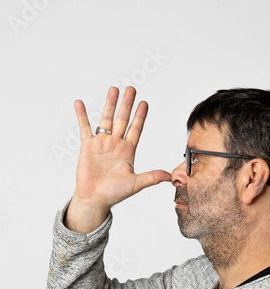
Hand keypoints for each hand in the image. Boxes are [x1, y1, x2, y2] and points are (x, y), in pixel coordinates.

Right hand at [73, 86, 171, 209]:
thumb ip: (151, 177)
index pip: (135, 129)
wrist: (95, 199)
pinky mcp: (87, 146)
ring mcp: (101, 144)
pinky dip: (82, 115)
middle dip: (127, 104)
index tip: (144, 103)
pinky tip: (80, 102)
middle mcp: (115, 144)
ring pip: (106, 119)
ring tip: (113, 89)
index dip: (140, 116)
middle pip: (122, 119)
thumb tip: (169, 177)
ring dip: (110, 104)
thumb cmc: (114, 193)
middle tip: (131, 89)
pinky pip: (84, 128)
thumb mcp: (135, 184)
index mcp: (128, 151)